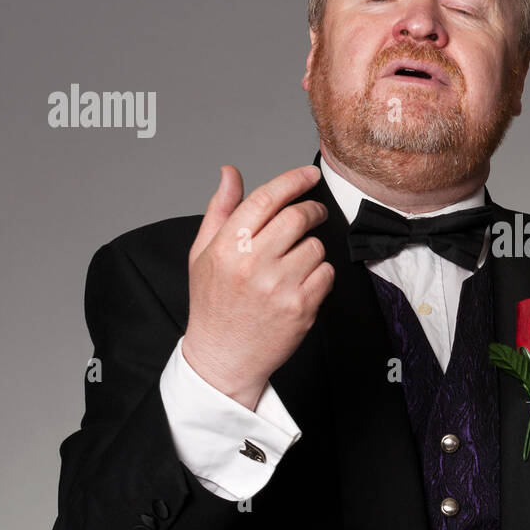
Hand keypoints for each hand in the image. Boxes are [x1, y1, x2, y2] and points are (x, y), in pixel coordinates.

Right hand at [181, 164, 333, 409]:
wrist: (223, 357)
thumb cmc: (213, 304)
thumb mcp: (203, 253)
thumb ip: (220, 210)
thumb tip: (230, 172)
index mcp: (227, 247)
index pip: (266, 199)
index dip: (292, 180)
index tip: (308, 174)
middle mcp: (253, 264)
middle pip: (298, 217)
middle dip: (311, 210)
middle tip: (313, 214)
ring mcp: (279, 287)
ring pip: (315, 246)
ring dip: (312, 247)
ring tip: (295, 262)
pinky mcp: (301, 308)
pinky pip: (326, 274)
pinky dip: (320, 274)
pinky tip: (301, 283)